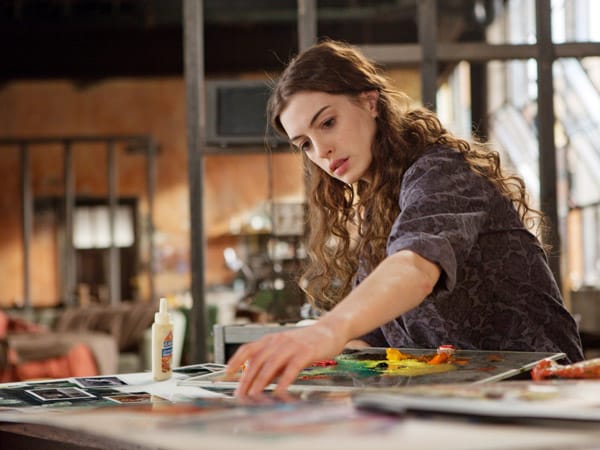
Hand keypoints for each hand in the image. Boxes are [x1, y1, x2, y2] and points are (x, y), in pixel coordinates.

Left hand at [225, 322, 345, 396]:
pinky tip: (279, 391)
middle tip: (240, 394)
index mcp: (271, 339)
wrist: (330, 330)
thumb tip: (258, 381)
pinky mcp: (305, 352)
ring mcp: (291, 345)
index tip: (226, 374)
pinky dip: (284, 380)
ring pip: (271, 364)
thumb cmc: (306, 342)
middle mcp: (278, 340)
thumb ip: (272, 364)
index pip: (247, 349)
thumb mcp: (285, 350)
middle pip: (257, 360)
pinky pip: (291, 368)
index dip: (235, 361)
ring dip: (260, 381)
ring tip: (254, 395)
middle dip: (246, 378)